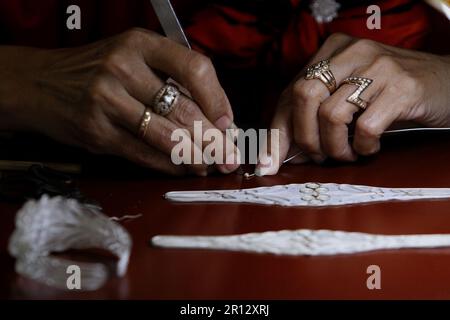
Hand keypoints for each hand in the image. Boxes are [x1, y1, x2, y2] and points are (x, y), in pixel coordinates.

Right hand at [0, 28, 239, 174]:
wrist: (39, 83)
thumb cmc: (97, 70)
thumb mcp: (132, 57)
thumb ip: (169, 78)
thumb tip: (214, 116)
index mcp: (140, 44)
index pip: (194, 67)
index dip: (218, 98)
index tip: (228, 123)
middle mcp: (123, 68)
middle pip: (184, 109)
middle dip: (215, 140)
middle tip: (230, 157)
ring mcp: (106, 101)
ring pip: (166, 136)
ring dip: (196, 157)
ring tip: (212, 166)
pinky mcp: (96, 132)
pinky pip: (143, 154)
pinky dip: (169, 165)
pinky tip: (184, 169)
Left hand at [256, 33, 449, 175]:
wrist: (445, 85)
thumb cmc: (387, 96)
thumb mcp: (347, 98)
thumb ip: (314, 116)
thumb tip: (279, 155)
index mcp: (331, 52)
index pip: (290, 93)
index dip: (277, 133)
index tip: (267, 165)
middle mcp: (351, 52)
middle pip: (304, 96)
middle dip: (306, 138)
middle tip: (320, 156)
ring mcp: (378, 66)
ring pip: (332, 114)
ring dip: (335, 147)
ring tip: (348, 154)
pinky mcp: (402, 86)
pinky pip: (365, 126)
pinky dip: (362, 147)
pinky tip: (370, 148)